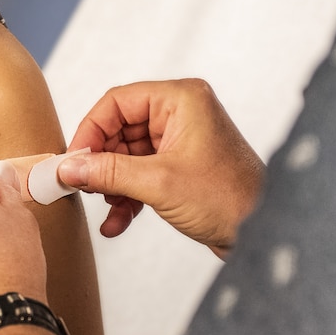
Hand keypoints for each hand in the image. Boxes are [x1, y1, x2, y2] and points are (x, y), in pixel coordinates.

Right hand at [58, 79, 264, 257]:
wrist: (265, 235)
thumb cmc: (230, 200)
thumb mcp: (158, 183)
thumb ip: (108, 172)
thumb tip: (69, 166)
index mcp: (181, 99)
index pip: (118, 102)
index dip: (90, 129)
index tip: (73, 158)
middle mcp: (181, 114)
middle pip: (120, 129)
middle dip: (101, 162)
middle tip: (82, 185)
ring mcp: (181, 141)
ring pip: (128, 155)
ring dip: (113, 184)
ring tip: (105, 207)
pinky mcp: (180, 167)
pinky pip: (141, 174)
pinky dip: (127, 196)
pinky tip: (117, 222)